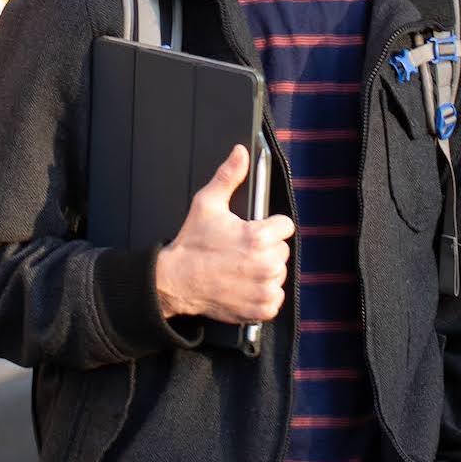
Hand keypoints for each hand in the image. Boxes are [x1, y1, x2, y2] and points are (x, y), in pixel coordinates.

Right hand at [153, 144, 292, 323]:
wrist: (175, 281)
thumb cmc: (192, 244)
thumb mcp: (207, 203)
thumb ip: (228, 176)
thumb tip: (241, 153)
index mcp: (259, 237)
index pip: (285, 226)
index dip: (269, 227)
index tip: (253, 231)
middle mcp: (266, 264)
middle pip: (282, 250)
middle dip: (266, 249)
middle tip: (241, 250)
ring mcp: (265, 288)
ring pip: (279, 273)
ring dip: (265, 271)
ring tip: (240, 268)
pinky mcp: (261, 309)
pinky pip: (274, 298)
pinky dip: (262, 294)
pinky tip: (243, 286)